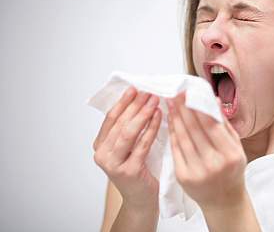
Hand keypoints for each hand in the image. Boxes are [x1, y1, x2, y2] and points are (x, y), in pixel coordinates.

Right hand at [92, 86, 161, 209]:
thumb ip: (127, 129)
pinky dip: (151, 129)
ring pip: (128, 133)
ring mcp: (114, 164)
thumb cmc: (138, 171)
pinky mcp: (129, 171)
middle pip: (120, 123)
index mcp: (100, 146)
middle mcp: (102, 155)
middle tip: (148, 92)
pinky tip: (159, 117)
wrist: (141, 199)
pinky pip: (142, 145)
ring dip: (142, 114)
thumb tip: (140, 100)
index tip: (134, 89)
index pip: (110, 119)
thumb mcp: (128, 148)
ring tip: (154, 101)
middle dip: (134, 105)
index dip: (123, 102)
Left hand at [165, 92, 247, 209]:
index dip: (198, 107)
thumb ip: (224, 124)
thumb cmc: (231, 170)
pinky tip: (171, 121)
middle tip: (175, 93)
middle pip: (194, 130)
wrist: (224, 201)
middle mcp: (214, 164)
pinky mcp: (183, 177)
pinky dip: (172, 133)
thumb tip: (212, 99)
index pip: (211, 125)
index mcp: (230, 155)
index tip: (188, 93)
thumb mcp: (236, 147)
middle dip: (183, 109)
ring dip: (175, 118)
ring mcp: (197, 172)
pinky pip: (176, 150)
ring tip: (171, 104)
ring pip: (183, 138)